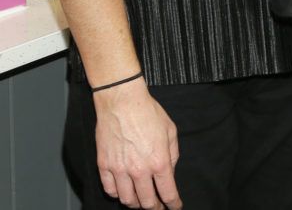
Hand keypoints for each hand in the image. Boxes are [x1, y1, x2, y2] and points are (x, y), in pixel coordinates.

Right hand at [93, 78, 181, 208]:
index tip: (175, 207)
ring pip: (127, 200)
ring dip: (136, 203)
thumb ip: (172, 155)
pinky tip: (123, 191)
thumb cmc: (148, 113)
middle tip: (158, 207)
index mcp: (159, 161)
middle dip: (155, 207)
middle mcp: (139, 170)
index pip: (167, 192)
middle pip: (146, 202)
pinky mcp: (104, 166)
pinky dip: (118, 194)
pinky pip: (110, 190)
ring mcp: (120, 170)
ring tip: (141, 200)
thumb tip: (169, 172)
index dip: (173, 204)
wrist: (122, 102)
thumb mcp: (170, 131)